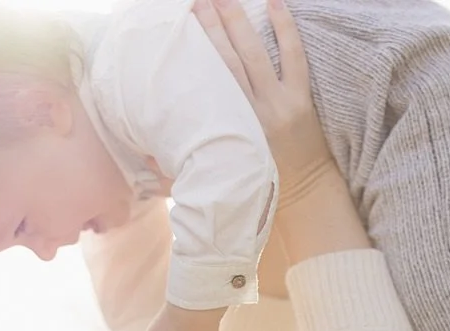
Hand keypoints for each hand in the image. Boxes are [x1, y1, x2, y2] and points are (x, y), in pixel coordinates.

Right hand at [194, 0, 333, 205]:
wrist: (306, 193)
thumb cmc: (253, 182)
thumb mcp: (215, 176)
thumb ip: (178, 169)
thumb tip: (143, 157)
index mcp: (229, 130)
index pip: (207, 84)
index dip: (193, 54)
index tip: (178, 31)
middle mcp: (253, 113)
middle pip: (227, 60)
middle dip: (210, 28)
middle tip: (196, 3)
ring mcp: (280, 104)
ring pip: (255, 54)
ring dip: (238, 21)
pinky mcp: (301, 99)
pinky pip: (294, 57)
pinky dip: (285, 28)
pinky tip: (273, 2)